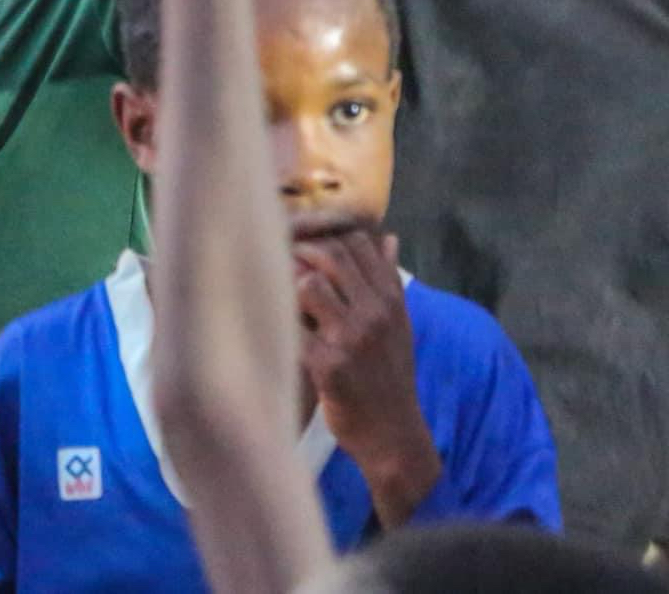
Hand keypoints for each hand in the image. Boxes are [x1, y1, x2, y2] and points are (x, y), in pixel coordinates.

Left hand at [294, 227, 440, 526]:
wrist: (393, 436)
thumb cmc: (389, 377)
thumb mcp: (399, 326)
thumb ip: (389, 282)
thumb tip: (388, 238)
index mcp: (390, 301)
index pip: (357, 243)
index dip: (324, 232)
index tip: (301, 238)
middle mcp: (375, 314)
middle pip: (331, 256)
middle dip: (299, 250)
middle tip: (276, 257)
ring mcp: (352, 339)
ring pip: (309, 284)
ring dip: (287, 286)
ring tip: (276, 294)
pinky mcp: (328, 366)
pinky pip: (292, 328)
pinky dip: (277, 321)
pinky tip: (269, 325)